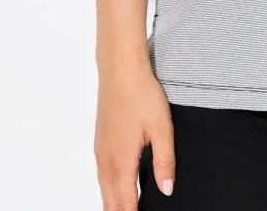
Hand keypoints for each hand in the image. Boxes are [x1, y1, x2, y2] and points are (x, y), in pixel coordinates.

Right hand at [94, 59, 174, 208]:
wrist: (120, 69)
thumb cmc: (141, 94)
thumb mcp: (161, 127)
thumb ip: (164, 161)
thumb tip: (167, 190)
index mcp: (122, 161)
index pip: (126, 203)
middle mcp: (106, 160)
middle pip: (111, 201)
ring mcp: (100, 150)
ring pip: (104, 188)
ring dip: (114, 202)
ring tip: (127, 208)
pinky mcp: (100, 141)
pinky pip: (102, 174)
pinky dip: (110, 187)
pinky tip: (118, 185)